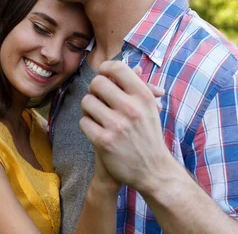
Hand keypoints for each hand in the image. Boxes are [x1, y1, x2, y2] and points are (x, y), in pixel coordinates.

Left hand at [79, 61, 173, 194]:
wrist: (153, 171)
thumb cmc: (148, 135)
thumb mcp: (149, 109)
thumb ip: (140, 87)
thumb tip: (135, 67)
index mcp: (143, 97)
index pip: (118, 68)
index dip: (106, 68)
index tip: (103, 74)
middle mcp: (131, 109)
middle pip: (97, 83)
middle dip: (94, 90)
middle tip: (98, 98)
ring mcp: (117, 126)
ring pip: (86, 102)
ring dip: (88, 108)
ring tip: (97, 116)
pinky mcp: (104, 142)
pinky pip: (83, 122)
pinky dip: (87, 125)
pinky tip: (97, 130)